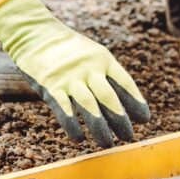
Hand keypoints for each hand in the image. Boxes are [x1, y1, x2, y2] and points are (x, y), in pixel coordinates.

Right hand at [0, 0, 149, 146]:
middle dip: (120, 119)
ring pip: (89, 105)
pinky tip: (79, 139)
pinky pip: (64, 109)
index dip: (135, 101)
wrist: (35, 34)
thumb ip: (106, 75)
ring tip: (108, 144)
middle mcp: (88, 68)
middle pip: (109, 97)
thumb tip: (125, 105)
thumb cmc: (68, 49)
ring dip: (100, 127)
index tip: (144, 119)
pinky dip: (72, 125)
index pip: (124, 82)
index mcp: (102, 58)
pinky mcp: (50, 86)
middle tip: (129, 137)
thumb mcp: (92, 54)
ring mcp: (69, 77)